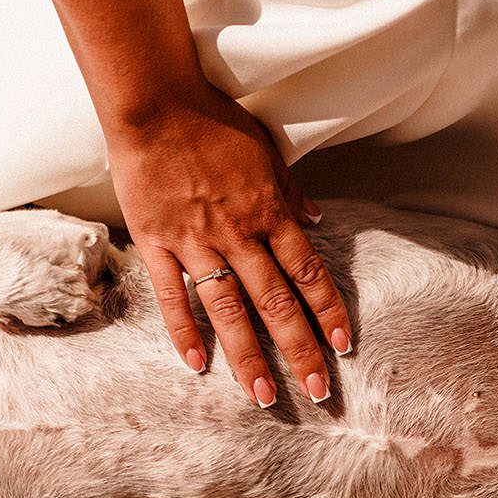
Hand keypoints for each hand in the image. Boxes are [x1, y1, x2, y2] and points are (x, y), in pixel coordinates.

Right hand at [106, 82, 352, 406]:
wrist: (155, 102)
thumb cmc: (212, 121)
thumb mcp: (265, 150)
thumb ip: (290, 191)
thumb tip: (316, 217)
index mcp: (269, 211)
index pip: (308, 271)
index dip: (328, 311)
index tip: (343, 345)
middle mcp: (239, 234)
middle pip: (276, 302)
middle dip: (299, 349)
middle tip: (317, 390)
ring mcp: (196, 243)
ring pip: (229, 310)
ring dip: (247, 356)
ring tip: (261, 395)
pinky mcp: (157, 243)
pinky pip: (172, 296)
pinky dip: (184, 332)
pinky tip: (197, 365)